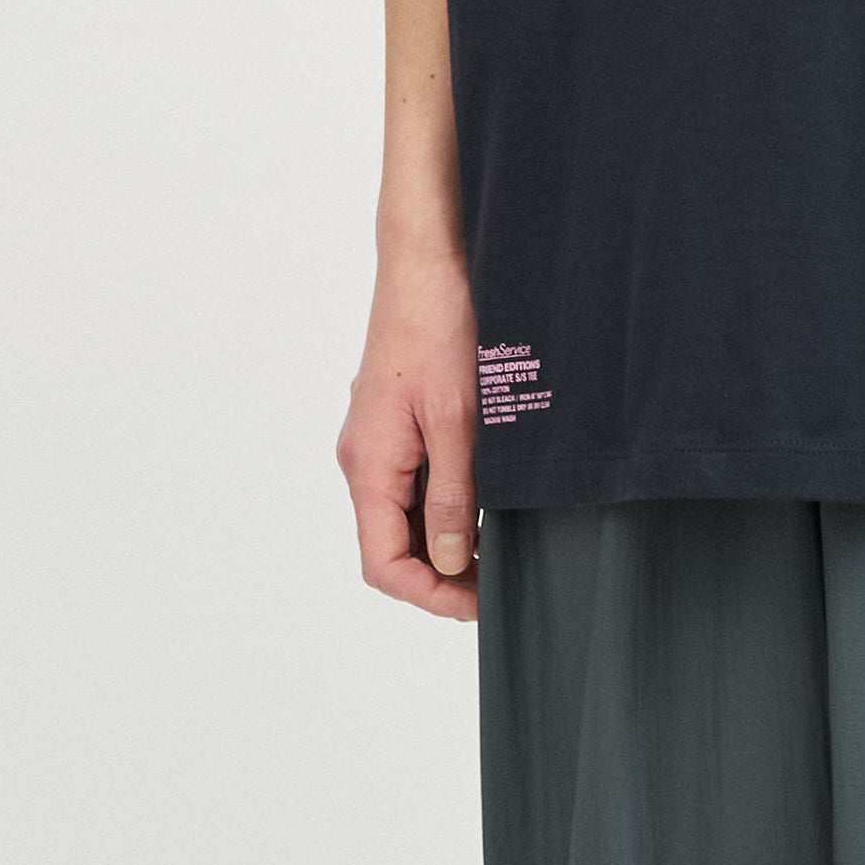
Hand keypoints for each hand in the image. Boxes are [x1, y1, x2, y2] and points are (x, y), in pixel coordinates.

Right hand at [337, 229, 479, 622]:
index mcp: (369, 464)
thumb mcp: (457, 422)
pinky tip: (485, 501)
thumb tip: (449, 561)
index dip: (429, 594)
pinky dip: (445, 502)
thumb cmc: (439, 328)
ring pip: (404, 514)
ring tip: (499, 546)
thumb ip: (452, 496)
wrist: (428, 260)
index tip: (478, 604)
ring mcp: (378, 439)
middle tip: (498, 582)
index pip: (383, 562)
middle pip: (391, 544)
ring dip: (445, 538)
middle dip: (441, 573)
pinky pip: (413, 481)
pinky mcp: (396, 421)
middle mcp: (364, 458)